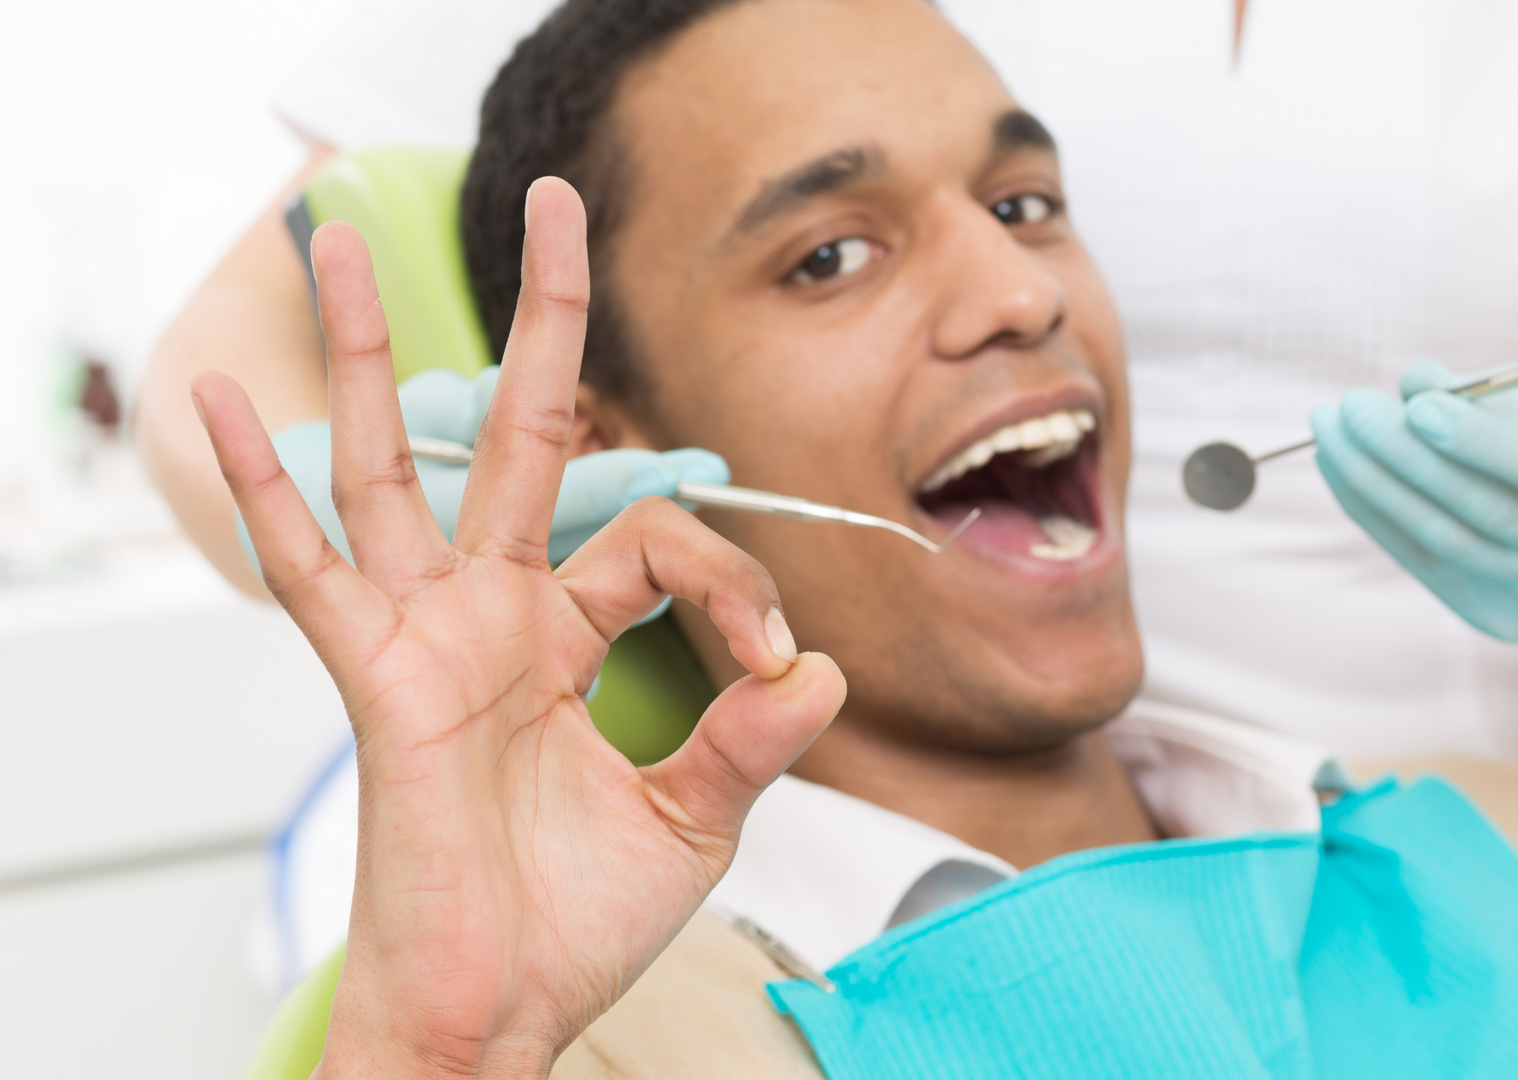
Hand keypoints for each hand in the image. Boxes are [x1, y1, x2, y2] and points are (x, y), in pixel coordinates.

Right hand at [193, 177, 844, 1079]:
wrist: (501, 1012)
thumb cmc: (577, 921)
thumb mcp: (696, 816)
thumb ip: (752, 736)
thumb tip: (824, 670)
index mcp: (570, 635)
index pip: (660, 536)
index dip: (735, 583)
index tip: (779, 670)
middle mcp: (495, 614)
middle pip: (520, 432)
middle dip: (541, 321)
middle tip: (554, 203)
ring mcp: (428, 636)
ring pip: (393, 464)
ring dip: (362, 351)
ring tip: (326, 235)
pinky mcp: (377, 680)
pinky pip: (310, 571)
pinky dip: (260, 486)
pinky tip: (220, 398)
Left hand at [1310, 360, 1517, 642]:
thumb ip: (1489, 390)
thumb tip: (1413, 384)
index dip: (1483, 439)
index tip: (1418, 404)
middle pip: (1490, 509)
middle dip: (1407, 454)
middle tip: (1350, 407)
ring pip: (1446, 539)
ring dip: (1374, 483)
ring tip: (1331, 432)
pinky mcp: (1503, 622)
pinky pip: (1424, 562)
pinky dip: (1376, 514)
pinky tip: (1342, 469)